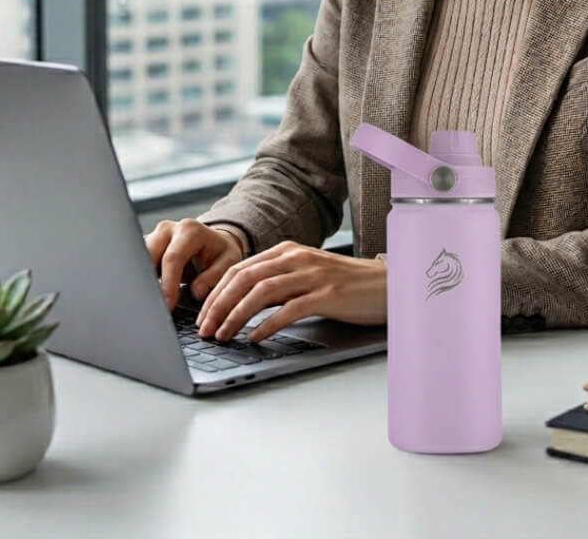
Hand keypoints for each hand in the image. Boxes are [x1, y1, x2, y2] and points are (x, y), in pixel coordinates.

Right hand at [145, 218, 245, 309]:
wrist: (214, 242)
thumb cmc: (220, 252)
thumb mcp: (229, 261)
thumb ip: (214, 276)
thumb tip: (197, 292)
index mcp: (190, 230)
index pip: (173, 258)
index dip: (168, 284)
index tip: (167, 306)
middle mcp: (169, 229)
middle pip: (149, 257)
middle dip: (149, 284)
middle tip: (152, 308)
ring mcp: (155, 236)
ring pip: (139, 260)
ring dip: (143, 282)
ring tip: (149, 304)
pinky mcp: (147, 246)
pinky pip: (139, 264)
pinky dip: (142, 281)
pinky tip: (147, 296)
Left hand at [195, 241, 386, 343]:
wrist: (386, 284)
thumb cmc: (345, 284)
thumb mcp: (305, 276)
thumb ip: (277, 283)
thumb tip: (239, 304)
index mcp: (287, 250)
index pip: (239, 268)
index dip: (215, 292)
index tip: (201, 315)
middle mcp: (297, 258)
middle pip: (244, 277)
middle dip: (218, 304)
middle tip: (204, 329)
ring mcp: (313, 274)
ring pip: (262, 291)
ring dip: (236, 315)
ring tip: (222, 335)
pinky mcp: (328, 293)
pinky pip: (290, 309)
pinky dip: (268, 324)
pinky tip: (255, 337)